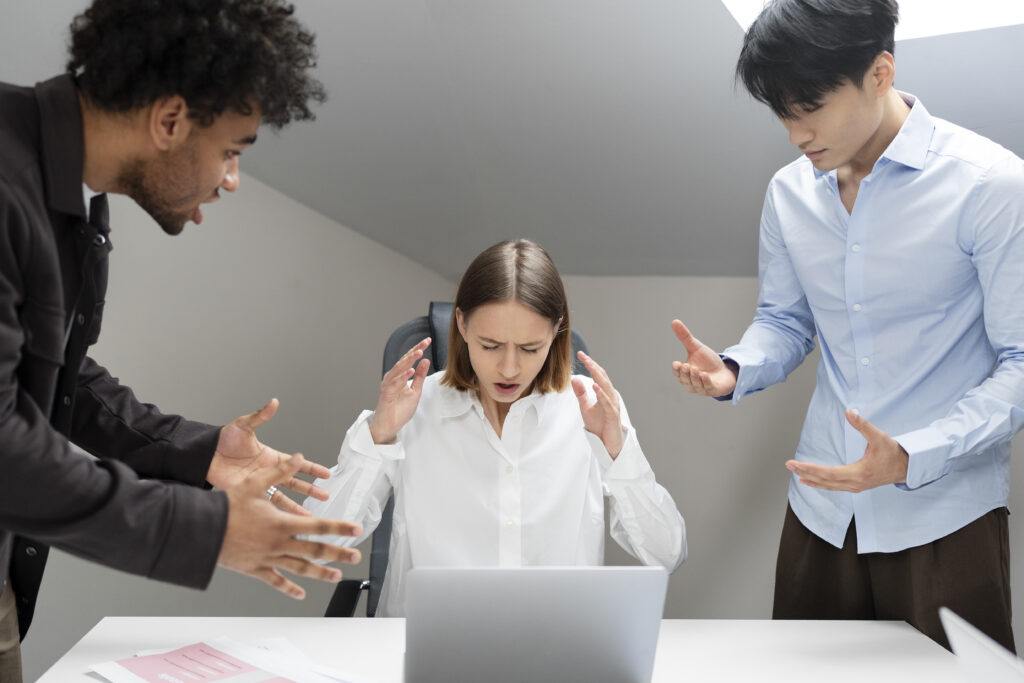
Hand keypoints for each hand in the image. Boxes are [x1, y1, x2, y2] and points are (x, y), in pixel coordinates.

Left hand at [209, 399, 331, 514]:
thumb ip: (260, 417)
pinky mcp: (249, 495)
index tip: (325, 474)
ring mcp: (259, 485)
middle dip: (311, 489)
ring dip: (297, 506)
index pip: (296, 464)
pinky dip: (276, 514)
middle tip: (324, 496)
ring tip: (309, 516)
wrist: (205, 456)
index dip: (311, 468)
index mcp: (271, 457)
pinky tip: (285, 521)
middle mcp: (268, 472)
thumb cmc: (223, 440)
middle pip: (295, 483)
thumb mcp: (243, 426)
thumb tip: (273, 403)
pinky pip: (266, 506)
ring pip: (283, 498)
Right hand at [218, 454, 362, 598]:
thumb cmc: (227, 506)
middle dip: (338, 554)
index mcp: (282, 523)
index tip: (356, 530)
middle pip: (315, 551)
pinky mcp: (256, 569)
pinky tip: (301, 593)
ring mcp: (268, 559)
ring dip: (321, 573)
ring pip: (300, 569)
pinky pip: (276, 581)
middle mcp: (279, 544)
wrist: (201, 530)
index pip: (319, 526)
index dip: (340, 527)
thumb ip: (279, 471)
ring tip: (337, 576)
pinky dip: (289, 588)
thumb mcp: (254, 483)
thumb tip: (298, 457)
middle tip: (355, 557)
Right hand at [370, 338, 430, 444]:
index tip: (428, 340)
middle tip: (425, 343)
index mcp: (399, 375)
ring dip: (408, 361)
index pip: (409, 359)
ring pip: (398, 369)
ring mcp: (388, 385)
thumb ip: (419, 376)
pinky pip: (394, 383)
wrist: (389, 426)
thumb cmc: (400, 409)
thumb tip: (425, 361)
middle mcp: (392, 377)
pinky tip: (410, 371)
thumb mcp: (415, 390)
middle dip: (414, 351)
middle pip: (404, 361)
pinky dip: (402, 377)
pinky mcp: (386, 394)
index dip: (418, 349)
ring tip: (419, 353)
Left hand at [571, 351, 624, 458]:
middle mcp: (611, 396)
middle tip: (583, 355)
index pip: (598, 375)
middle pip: (603, 377)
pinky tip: (594, 386)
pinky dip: (601, 394)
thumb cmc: (600, 426)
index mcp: (606, 393)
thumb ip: (581, 394)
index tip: (580, 354)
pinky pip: (607, 402)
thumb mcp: (585, 407)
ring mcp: (613, 405)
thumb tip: (574, 378)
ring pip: (606, 387)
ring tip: (589, 365)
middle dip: (593, 365)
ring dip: (597, 375)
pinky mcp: (613, 415)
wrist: (608, 444)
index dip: (590, 364)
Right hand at [670, 319, 736, 397]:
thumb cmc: (708, 361)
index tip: (676, 363)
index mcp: (685, 374)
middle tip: (686, 366)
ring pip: (695, 385)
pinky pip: (707, 388)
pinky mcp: (712, 390)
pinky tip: (705, 375)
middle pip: (685, 380)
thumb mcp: (696, 347)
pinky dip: (705, 382)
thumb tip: (675, 321)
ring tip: (695, 369)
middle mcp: (691, 383)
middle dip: (685, 374)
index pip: (677, 373)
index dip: (676, 370)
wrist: (724, 371)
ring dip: (694, 378)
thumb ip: (685, 337)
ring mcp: (701, 388)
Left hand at [785, 410, 908, 491]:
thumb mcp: (880, 437)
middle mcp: (854, 484)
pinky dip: (820, 483)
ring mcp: (854, 487)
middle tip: (789, 465)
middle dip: (805, 472)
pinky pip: (833, 486)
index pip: (828, 473)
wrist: (907, 468)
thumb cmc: (893, 452)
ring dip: (810, 478)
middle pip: (824, 480)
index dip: (811, 469)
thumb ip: (863, 425)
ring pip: (827, 485)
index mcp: (858, 473)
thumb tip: (850, 411)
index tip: (797, 464)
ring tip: (795, 472)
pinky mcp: (855, 486)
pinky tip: (809, 480)